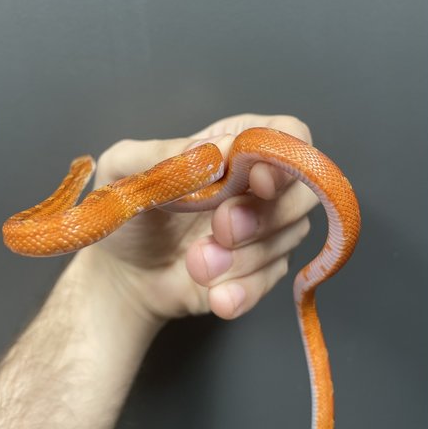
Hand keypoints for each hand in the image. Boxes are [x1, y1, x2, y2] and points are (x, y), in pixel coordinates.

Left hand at [69, 114, 317, 324]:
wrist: (125, 273)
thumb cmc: (127, 212)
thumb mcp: (124, 170)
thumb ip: (166, 153)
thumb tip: (222, 147)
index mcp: (234, 144)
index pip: (289, 134)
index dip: (284, 157)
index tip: (257, 181)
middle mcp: (258, 184)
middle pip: (303, 189)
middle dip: (264, 215)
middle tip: (220, 229)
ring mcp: (266, 228)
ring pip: (290, 237)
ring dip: (244, 257)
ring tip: (196, 263)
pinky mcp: (261, 268)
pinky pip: (273, 279)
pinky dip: (245, 289)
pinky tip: (215, 294)